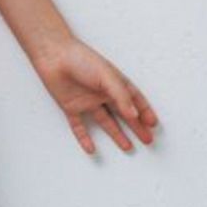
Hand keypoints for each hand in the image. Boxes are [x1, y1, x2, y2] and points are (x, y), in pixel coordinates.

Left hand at [31, 37, 159, 154]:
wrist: (53, 56)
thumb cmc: (80, 59)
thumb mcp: (106, 76)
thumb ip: (121, 96)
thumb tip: (135, 115)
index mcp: (112, 82)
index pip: (133, 98)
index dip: (144, 110)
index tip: (153, 123)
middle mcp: (101, 92)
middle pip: (123, 113)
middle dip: (136, 126)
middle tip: (148, 139)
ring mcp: (86, 101)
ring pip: (105, 122)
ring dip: (116, 134)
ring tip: (129, 147)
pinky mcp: (71, 107)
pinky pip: (78, 126)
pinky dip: (84, 138)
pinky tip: (91, 150)